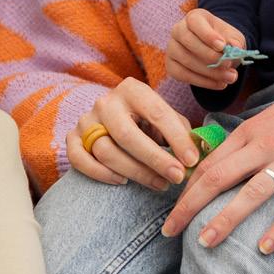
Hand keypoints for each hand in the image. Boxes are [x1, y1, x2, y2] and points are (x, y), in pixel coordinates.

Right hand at [66, 78, 201, 190]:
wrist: (115, 119)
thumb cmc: (148, 123)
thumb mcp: (165, 119)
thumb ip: (182, 132)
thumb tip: (201, 151)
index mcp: (133, 89)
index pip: (157, 112)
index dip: (177, 138)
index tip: (192, 161)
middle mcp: (106, 101)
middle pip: (127, 135)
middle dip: (155, 159)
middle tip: (177, 177)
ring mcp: (86, 119)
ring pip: (106, 151)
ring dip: (135, 173)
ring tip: (159, 184)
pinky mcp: (72, 138)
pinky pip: (79, 159)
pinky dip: (100, 174)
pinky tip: (122, 181)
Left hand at [162, 57, 273, 253]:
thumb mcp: (270, 119)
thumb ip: (247, 141)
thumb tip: (221, 163)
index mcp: (251, 132)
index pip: (210, 163)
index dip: (187, 188)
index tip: (172, 209)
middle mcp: (265, 145)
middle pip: (219, 177)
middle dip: (190, 205)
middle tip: (169, 230)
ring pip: (251, 193)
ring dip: (225, 219)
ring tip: (205, 242)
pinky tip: (265, 248)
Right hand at [166, 9, 244, 88]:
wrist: (216, 52)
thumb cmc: (223, 40)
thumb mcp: (233, 37)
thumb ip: (234, 41)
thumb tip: (234, 47)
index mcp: (194, 17)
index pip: (195, 22)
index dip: (208, 34)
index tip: (222, 46)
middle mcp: (178, 30)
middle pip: (188, 41)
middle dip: (210, 56)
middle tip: (228, 64)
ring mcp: (172, 48)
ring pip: (186, 60)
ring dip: (210, 72)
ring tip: (230, 77)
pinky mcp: (171, 65)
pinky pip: (183, 75)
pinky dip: (203, 82)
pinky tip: (220, 83)